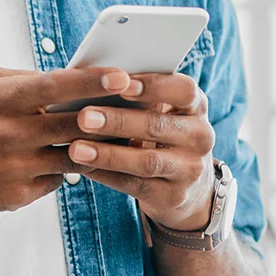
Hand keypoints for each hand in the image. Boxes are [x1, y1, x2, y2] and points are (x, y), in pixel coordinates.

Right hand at [0, 64, 140, 216]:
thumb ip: (21, 79)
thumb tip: (65, 80)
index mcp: (1, 100)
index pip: (55, 86)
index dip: (92, 81)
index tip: (124, 76)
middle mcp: (10, 134)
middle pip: (75, 124)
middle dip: (113, 117)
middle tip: (148, 109)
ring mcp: (15, 168)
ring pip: (74, 156)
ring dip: (101, 148)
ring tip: (128, 139)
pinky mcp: (17, 196)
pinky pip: (57, 180)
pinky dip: (68, 168)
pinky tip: (76, 160)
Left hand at [66, 69, 216, 230]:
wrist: (188, 184)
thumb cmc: (160, 130)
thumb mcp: (161, 109)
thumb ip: (136, 93)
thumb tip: (92, 79)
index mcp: (196, 106)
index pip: (184, 90)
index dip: (154, 86)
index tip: (122, 82)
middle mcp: (199, 137)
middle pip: (158, 125)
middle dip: (117, 121)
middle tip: (83, 117)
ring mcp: (190, 170)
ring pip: (147, 161)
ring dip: (108, 154)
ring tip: (76, 149)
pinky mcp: (173, 197)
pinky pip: (135, 186)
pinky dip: (106, 176)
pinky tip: (83, 168)